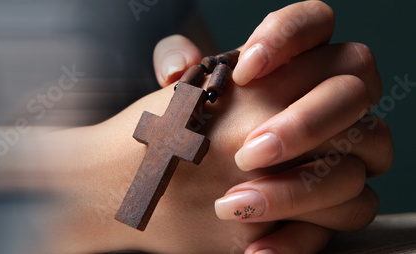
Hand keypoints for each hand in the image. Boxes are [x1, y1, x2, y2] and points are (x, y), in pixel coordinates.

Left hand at [152, 1, 392, 252]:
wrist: (168, 190)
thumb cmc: (177, 136)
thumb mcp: (174, 97)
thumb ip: (177, 62)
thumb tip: (178, 68)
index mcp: (288, 67)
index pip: (316, 22)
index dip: (291, 35)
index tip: (245, 69)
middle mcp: (321, 106)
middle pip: (354, 90)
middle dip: (305, 122)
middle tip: (248, 153)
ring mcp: (334, 157)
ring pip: (357, 165)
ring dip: (296, 190)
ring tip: (233, 206)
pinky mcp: (328, 206)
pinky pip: (348, 216)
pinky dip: (297, 238)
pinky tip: (253, 248)